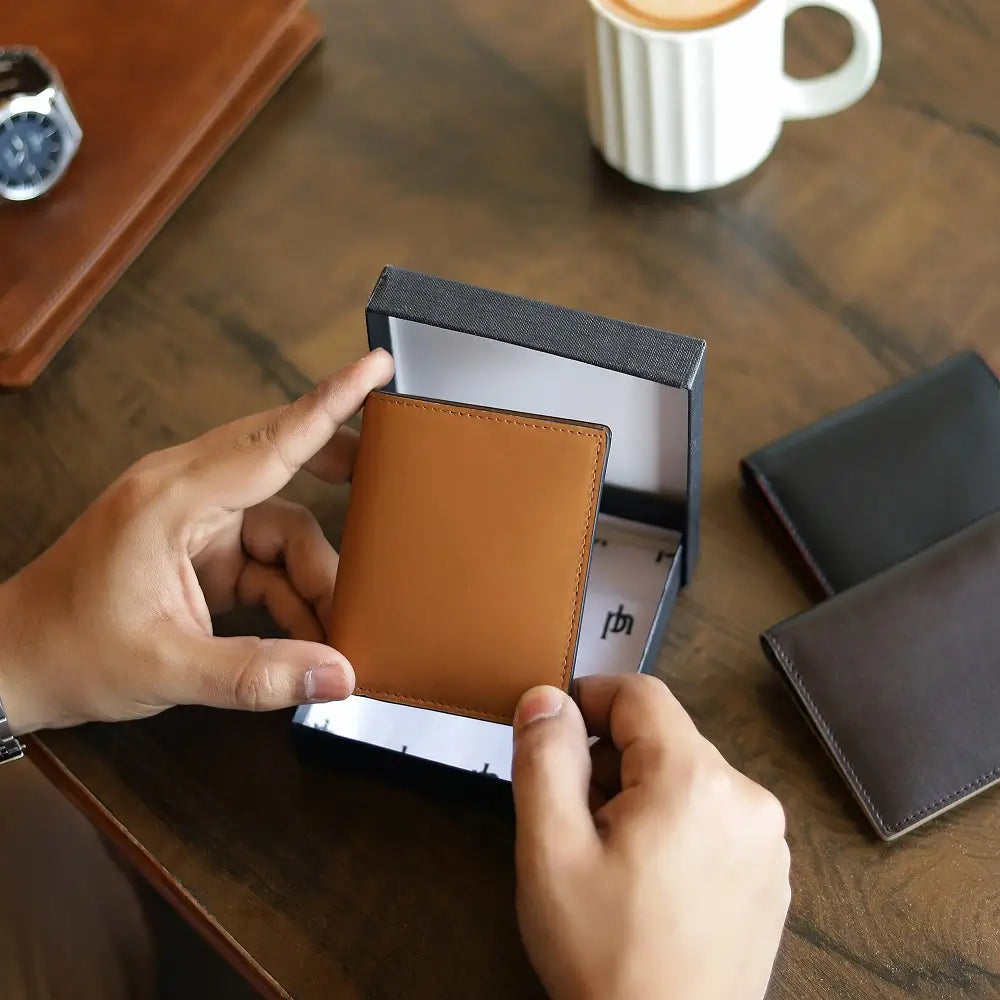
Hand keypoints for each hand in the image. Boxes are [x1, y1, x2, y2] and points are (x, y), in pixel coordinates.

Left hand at [0, 350, 393, 733]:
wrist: (14, 663)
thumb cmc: (70, 650)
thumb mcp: (166, 669)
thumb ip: (258, 674)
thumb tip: (337, 675)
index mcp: (171, 500)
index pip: (269, 442)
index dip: (329, 403)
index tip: (373, 368)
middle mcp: (186, 494)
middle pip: (284, 463)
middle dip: (340, 479)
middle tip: (391, 485)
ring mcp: (194, 519)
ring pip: (284, 523)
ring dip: (313, 576)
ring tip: (334, 627)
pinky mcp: (199, 545)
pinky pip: (266, 555)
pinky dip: (291, 593)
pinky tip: (307, 634)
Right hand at [512, 675, 789, 999]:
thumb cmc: (606, 961)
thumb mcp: (550, 852)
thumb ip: (544, 759)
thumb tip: (546, 699)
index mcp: (695, 780)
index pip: (639, 694)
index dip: (588, 702)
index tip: (554, 737)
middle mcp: (747, 799)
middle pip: (663, 738)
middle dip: (609, 763)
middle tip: (576, 823)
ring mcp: (766, 841)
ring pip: (686, 778)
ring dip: (642, 798)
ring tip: (612, 862)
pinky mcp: (770, 876)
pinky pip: (713, 819)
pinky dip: (676, 830)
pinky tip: (649, 884)